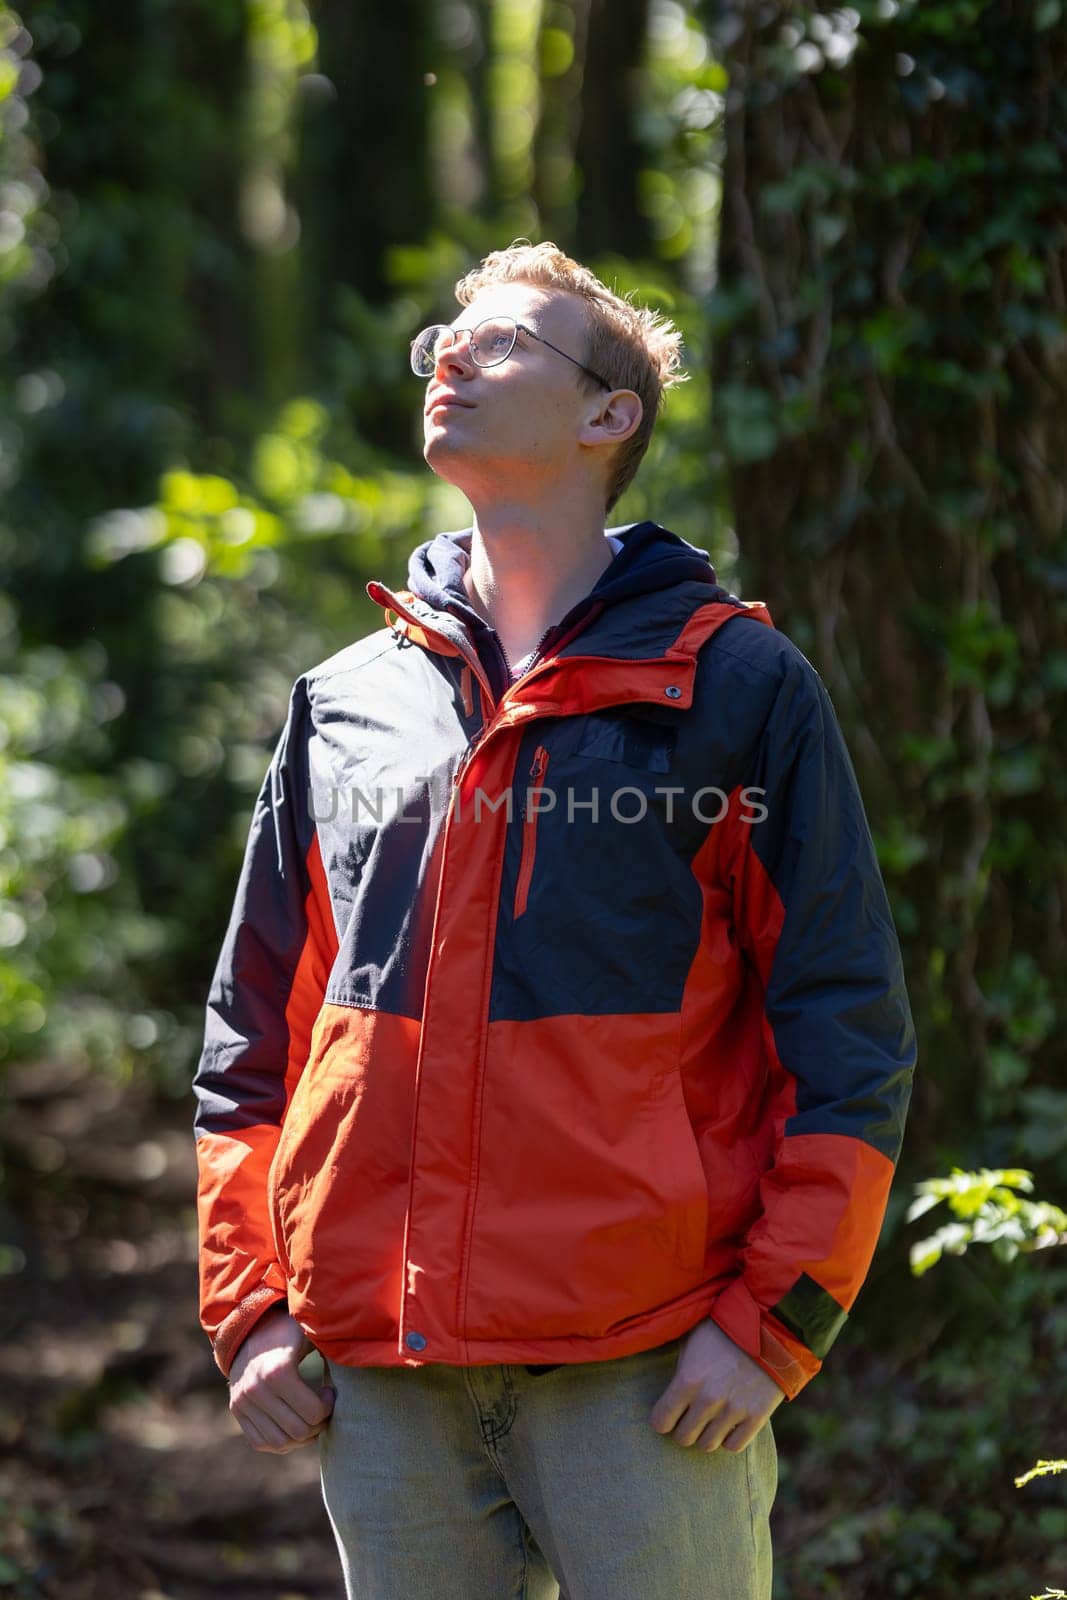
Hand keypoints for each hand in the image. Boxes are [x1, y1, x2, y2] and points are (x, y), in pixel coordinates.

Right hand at [228, 1304, 334, 1453]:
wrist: (249, 1327)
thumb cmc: (289, 1329)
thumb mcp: (309, 1332)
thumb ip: (333, 1346)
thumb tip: (367, 1354)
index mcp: (278, 1370)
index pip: (313, 1413)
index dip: (329, 1407)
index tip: (331, 1392)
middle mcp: (256, 1390)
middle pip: (299, 1431)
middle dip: (318, 1423)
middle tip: (323, 1407)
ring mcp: (243, 1402)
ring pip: (280, 1442)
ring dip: (301, 1437)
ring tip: (309, 1417)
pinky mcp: (237, 1411)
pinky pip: (261, 1442)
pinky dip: (281, 1440)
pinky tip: (293, 1422)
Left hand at [648, 1318, 784, 1452]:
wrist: (769, 1326)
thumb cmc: (724, 1329)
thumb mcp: (692, 1340)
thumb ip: (679, 1367)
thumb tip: (668, 1388)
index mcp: (687, 1379)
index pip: (661, 1421)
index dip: (662, 1419)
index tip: (668, 1414)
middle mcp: (708, 1399)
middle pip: (683, 1437)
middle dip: (683, 1428)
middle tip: (690, 1417)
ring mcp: (734, 1410)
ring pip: (707, 1445)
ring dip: (706, 1434)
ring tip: (710, 1420)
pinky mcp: (757, 1416)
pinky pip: (734, 1446)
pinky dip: (729, 1438)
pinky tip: (729, 1423)